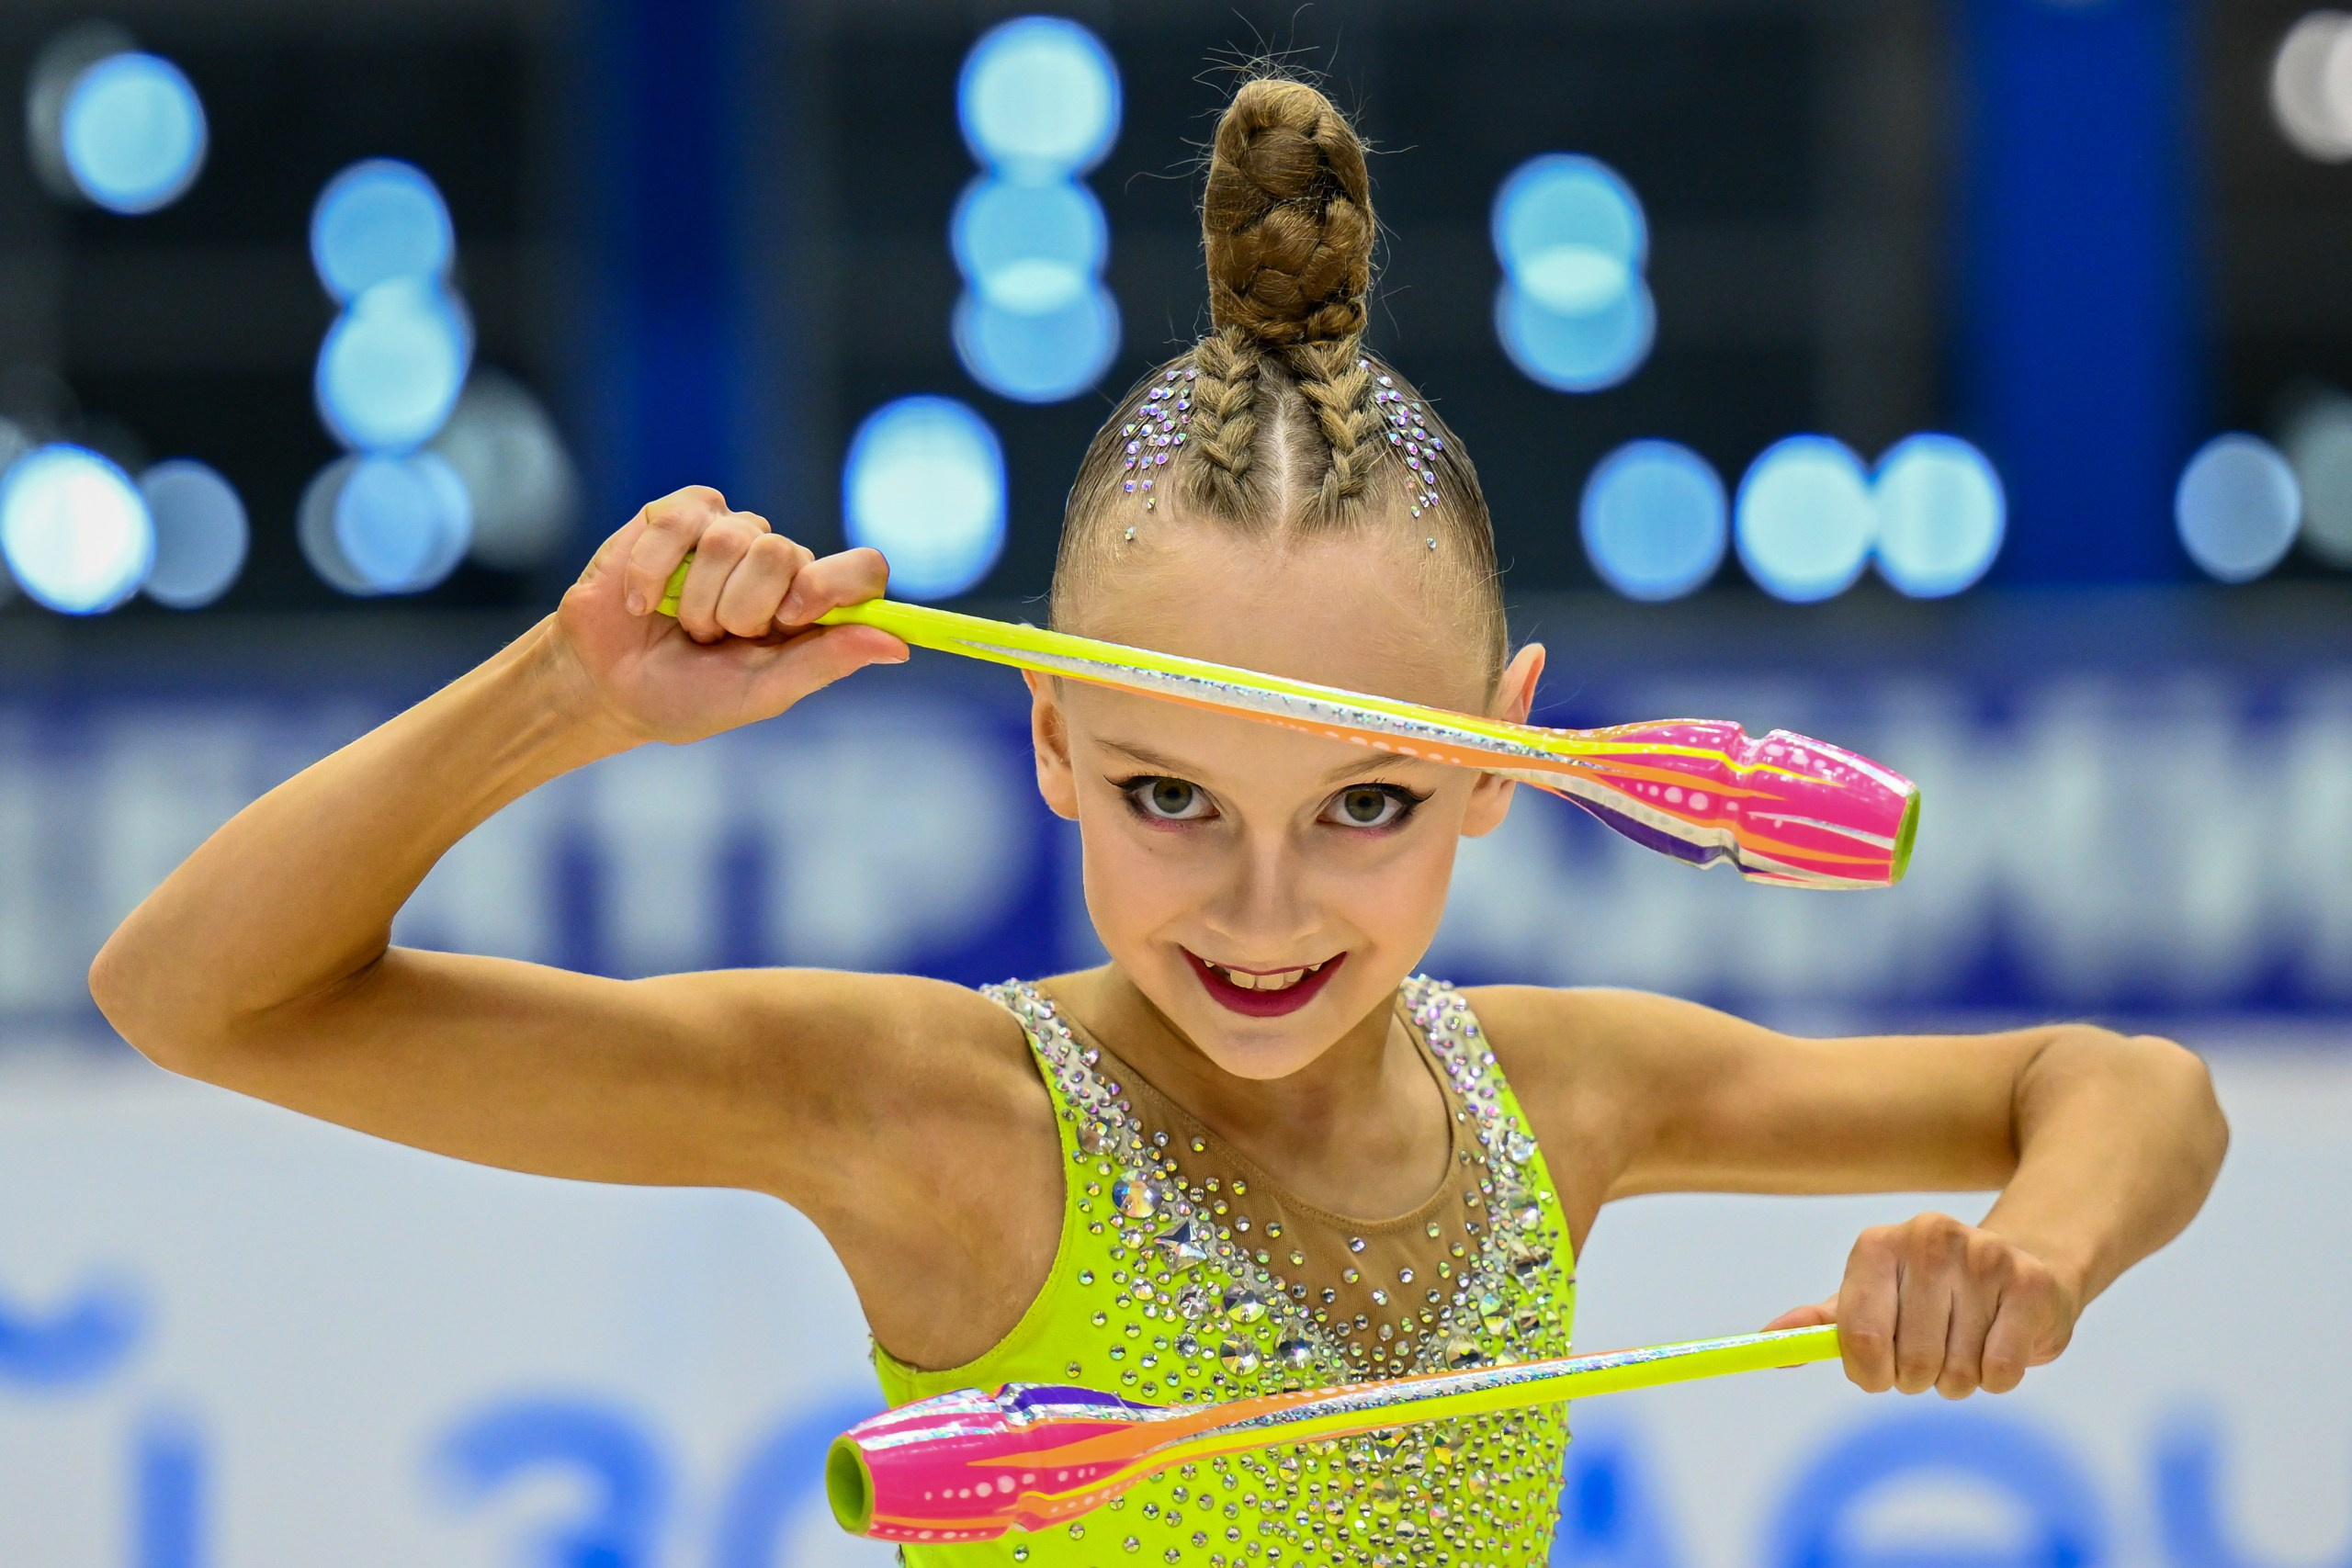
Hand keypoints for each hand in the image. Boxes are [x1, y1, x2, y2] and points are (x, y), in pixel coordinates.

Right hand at [547, 486, 908, 745]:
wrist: (606, 685)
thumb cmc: (688, 696)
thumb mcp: (759, 693)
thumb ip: (824, 663)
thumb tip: (897, 644)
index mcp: (812, 608)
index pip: (863, 570)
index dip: (835, 583)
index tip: (794, 613)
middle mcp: (779, 563)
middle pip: (785, 553)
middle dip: (740, 609)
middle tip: (715, 640)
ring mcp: (730, 533)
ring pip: (733, 537)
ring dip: (695, 600)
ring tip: (680, 626)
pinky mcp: (680, 515)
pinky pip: (681, 521)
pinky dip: (652, 572)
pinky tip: (640, 602)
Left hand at [1765, 1212, 2078, 1397]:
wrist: (2024, 1265)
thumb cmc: (1931, 1294)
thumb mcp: (1871, 1300)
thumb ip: (1818, 1325)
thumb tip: (1766, 1344)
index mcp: (1877, 1244)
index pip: (1858, 1336)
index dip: (1869, 1373)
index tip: (1879, 1375)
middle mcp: (1927, 1239)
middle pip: (1910, 1361)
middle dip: (1918, 1378)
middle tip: (1932, 1355)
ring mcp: (1983, 1256)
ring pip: (1957, 1371)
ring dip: (1960, 1379)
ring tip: (1968, 1343)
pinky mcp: (2030, 1284)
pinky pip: (2000, 1372)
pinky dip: (1998, 1378)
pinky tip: (1999, 1343)